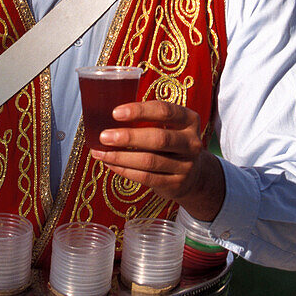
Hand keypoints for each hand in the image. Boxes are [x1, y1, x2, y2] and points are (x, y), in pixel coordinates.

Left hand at [92, 100, 225, 220]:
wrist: (194, 175)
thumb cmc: (171, 142)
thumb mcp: (168, 126)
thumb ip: (147, 121)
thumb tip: (109, 120)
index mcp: (189, 120)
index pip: (164, 111)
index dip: (139, 111)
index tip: (115, 113)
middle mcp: (192, 142)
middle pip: (158, 138)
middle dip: (128, 137)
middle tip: (103, 136)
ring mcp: (187, 165)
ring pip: (150, 161)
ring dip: (121, 157)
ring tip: (100, 153)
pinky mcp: (177, 184)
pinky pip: (147, 177)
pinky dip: (125, 170)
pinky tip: (110, 164)